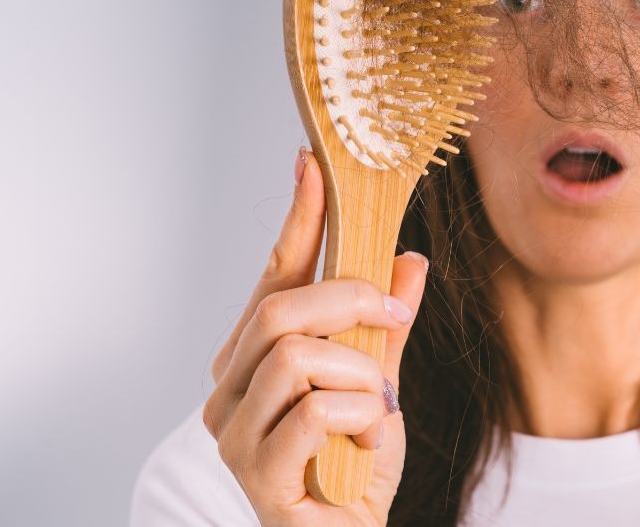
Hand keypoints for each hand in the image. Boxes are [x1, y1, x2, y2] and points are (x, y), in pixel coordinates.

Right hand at [203, 147, 427, 525]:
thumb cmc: (354, 463)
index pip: (273, 276)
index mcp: (253, 358)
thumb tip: (409, 260)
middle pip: (280, 309)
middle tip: (394, 318)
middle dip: (349, 301)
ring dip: (358, 373)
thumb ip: (386, 326)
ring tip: (376, 404)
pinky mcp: (254, 473)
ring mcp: (234, 433)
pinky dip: (359, 417)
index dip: (298, 220)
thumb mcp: (382, 381)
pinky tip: (367, 437)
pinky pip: (312, 413)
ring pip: (294, 356)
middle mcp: (229, 389)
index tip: (313, 166)